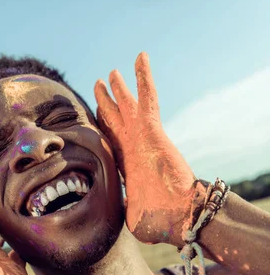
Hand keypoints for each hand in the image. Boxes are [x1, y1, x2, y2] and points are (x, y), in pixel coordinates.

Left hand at [94, 52, 200, 246]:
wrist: (178, 211)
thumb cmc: (159, 219)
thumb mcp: (132, 215)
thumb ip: (124, 210)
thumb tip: (119, 218)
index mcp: (127, 164)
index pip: (110, 141)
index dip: (102, 128)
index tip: (96, 119)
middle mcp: (132, 146)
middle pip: (114, 119)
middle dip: (105, 103)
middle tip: (99, 85)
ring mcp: (140, 135)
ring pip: (126, 104)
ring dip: (119, 87)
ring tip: (111, 72)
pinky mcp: (151, 128)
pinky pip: (146, 96)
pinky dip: (143, 76)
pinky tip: (140, 55)